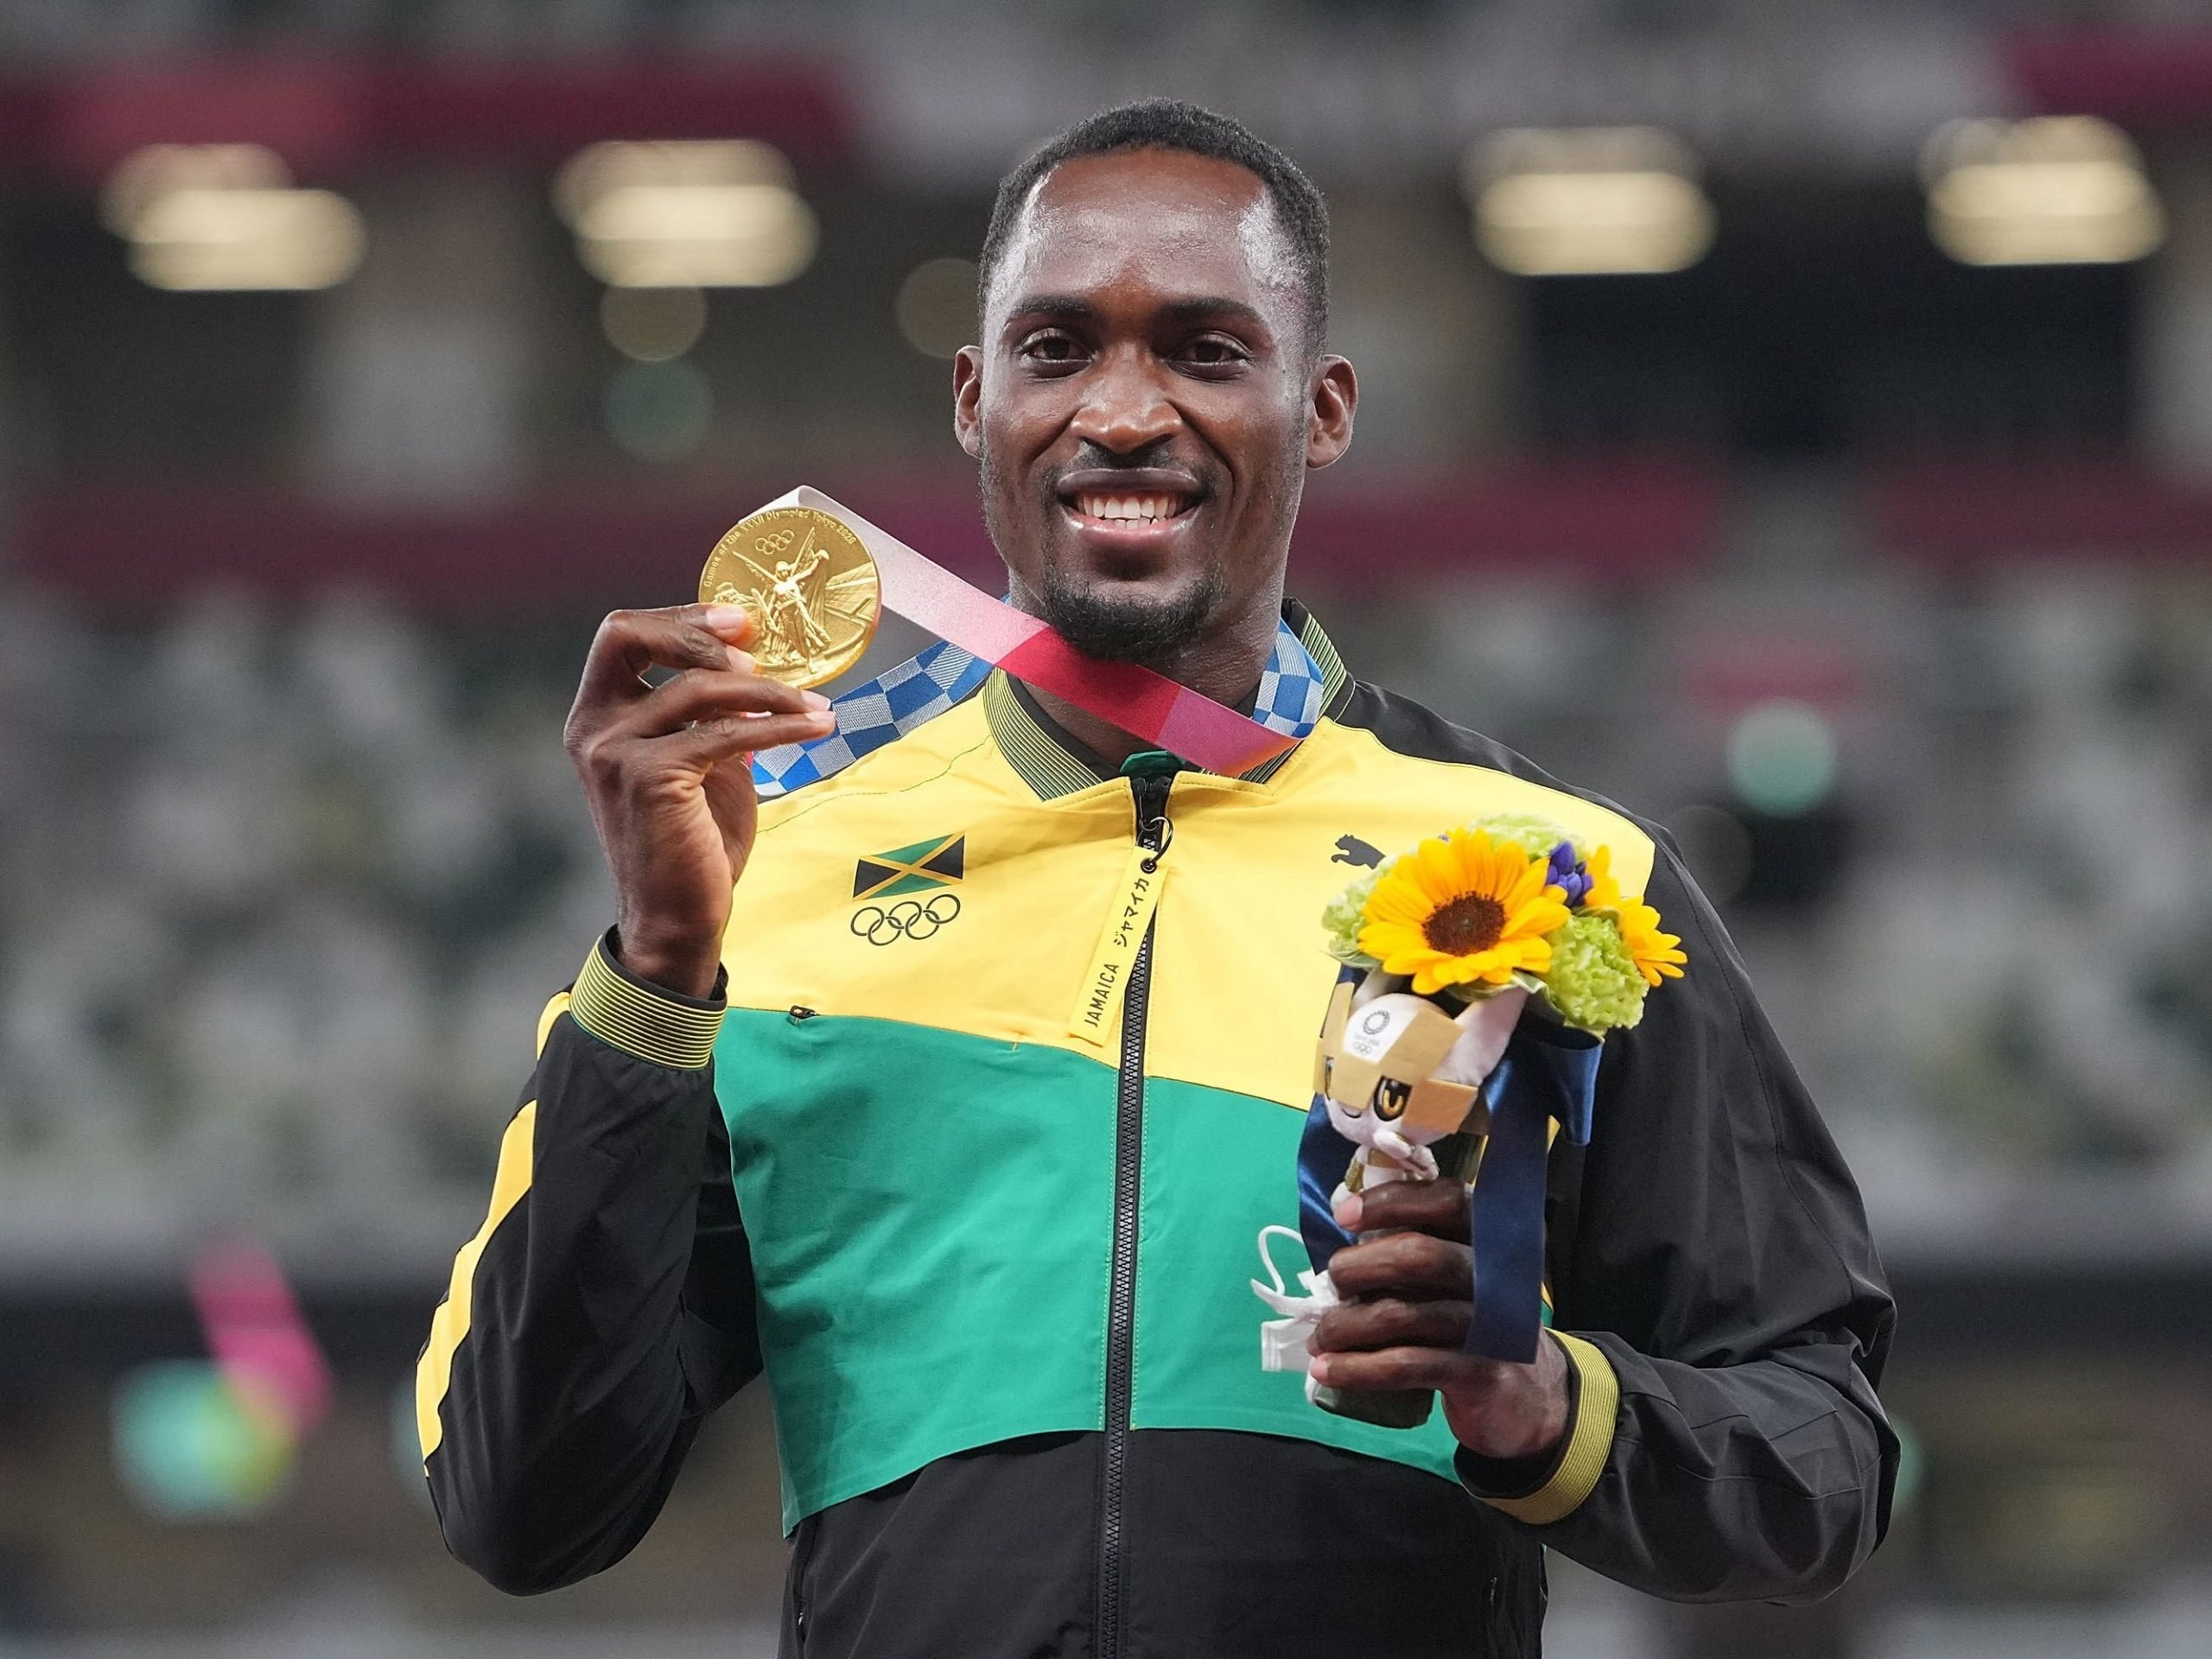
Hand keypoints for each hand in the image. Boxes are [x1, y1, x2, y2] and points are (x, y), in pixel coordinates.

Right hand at [564, 604, 835, 996]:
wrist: (679, 918)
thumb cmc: (692, 843)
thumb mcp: (702, 763)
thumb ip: (712, 715)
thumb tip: (755, 665)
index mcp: (599, 717)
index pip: (622, 636)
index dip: (680, 617)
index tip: (741, 621)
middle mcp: (594, 728)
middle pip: (628, 634)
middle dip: (698, 629)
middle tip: (760, 648)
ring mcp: (614, 751)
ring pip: (697, 688)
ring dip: (768, 692)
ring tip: (816, 707)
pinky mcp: (648, 777)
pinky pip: (725, 732)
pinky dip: (779, 725)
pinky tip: (817, 727)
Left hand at [1308, 1181, 1569, 1462]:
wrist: (1524, 1395)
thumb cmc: (1468, 1320)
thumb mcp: (1454, 1278)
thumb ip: (1414, 1251)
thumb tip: (1340, 1247)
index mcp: (1488, 1239)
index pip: (1446, 1200)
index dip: (1391, 1202)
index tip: (1344, 1215)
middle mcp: (1494, 1275)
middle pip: (1418, 1255)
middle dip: (1359, 1266)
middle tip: (1332, 1284)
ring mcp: (1489, 1326)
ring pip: (1404, 1314)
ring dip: (1346, 1325)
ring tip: (1319, 1339)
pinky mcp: (1477, 1373)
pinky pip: (1406, 1365)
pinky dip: (1357, 1368)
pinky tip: (1326, 1371)